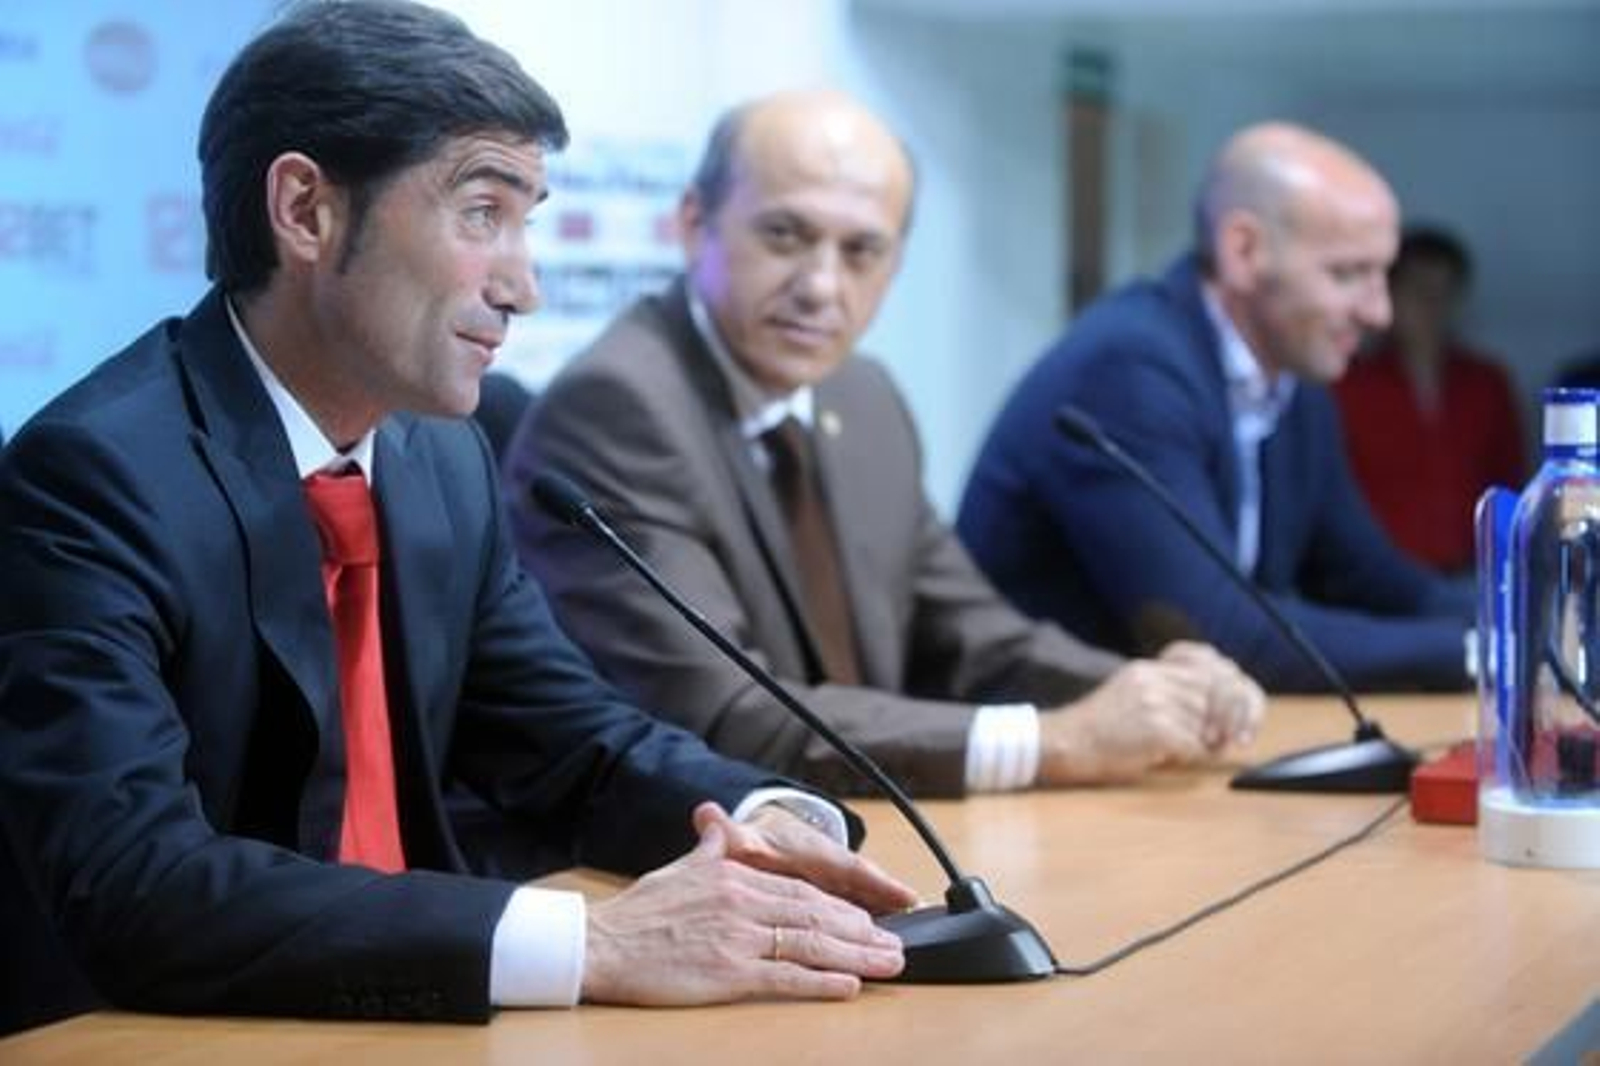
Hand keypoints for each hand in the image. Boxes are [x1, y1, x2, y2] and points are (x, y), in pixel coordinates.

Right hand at [581, 804, 904, 1004]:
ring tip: (887, 965)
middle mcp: (743, 904)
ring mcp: (738, 938)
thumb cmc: (637, 913)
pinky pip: (786, 977)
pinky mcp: (729, 973)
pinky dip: (822, 982)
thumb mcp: (678, 868)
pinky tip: (848, 986)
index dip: (840, 906)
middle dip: (861, 931)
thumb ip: (707, 848)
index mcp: (734, 878)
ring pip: (812, 944)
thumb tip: (711, 819)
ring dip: (857, 956)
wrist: (600, 945)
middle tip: (894, 945)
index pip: (801, 890)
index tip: (867, 919)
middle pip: (816, 915)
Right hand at [1037, 642, 1263, 784]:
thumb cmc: (1096, 731)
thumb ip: (1168, 694)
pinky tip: (1173, 759)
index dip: (1235, 684)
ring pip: (1207, 720)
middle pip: (1216, 690)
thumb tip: (1219, 716)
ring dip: (1208, 741)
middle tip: (1233, 738)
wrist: (1062, 745)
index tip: (1243, 710)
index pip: (1210, 661)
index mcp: (1149, 668)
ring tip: (1190, 750)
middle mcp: (1153, 679)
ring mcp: (1153, 702)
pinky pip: (1194, 744)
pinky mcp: (1154, 728)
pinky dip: (1192, 756)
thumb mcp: (1131, 697)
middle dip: (1233, 716)